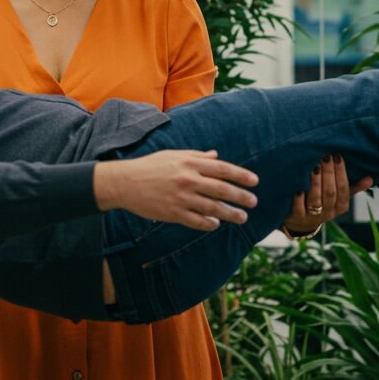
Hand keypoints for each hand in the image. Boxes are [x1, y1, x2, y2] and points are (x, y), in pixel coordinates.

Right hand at [94, 150, 258, 231]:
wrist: (124, 182)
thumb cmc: (149, 166)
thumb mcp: (173, 155)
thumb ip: (196, 156)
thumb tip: (216, 156)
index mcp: (189, 162)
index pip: (222, 168)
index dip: (240, 175)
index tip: (254, 182)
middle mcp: (188, 179)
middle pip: (221, 189)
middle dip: (240, 197)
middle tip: (253, 202)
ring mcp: (181, 197)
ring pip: (212, 208)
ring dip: (230, 214)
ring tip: (242, 217)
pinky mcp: (173, 213)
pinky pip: (196, 221)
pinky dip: (209, 224)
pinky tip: (216, 225)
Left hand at [281, 154, 374, 236]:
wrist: (303, 222)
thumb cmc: (324, 203)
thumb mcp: (339, 197)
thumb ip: (353, 187)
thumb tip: (371, 178)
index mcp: (341, 206)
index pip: (343, 189)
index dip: (341, 173)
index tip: (337, 156)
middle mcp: (328, 212)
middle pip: (330, 193)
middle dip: (329, 174)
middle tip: (326, 157)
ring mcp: (313, 216)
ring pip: (316, 200)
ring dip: (316, 183)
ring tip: (314, 167)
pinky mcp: (298, 218)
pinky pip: (299, 210)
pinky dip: (299, 199)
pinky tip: (299, 188)